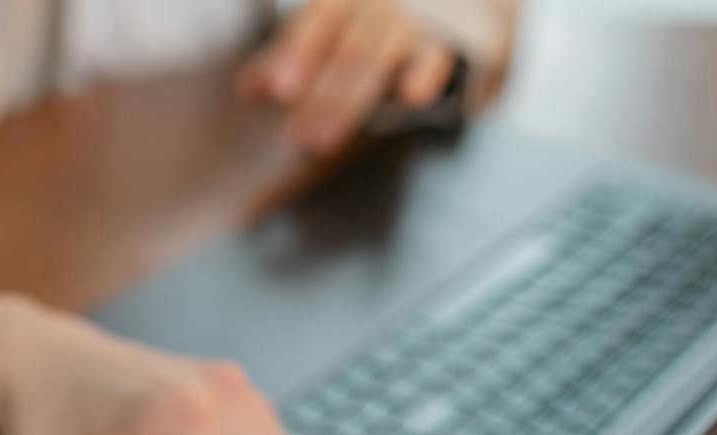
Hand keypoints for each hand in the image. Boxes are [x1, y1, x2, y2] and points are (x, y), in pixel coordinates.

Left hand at [237, 0, 458, 153]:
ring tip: (325, 138)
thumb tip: (248, 89)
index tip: (280, 90)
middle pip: (351, 48)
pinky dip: (429, 72)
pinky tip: (413, 96)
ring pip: (386, 54)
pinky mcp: (468, 36)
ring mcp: (426, 15)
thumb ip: (296, 52)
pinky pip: (445, 55)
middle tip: (300, 139)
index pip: (320, 19)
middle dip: (325, 96)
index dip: (298, 52)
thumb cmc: (389, 8)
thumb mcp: (342, 17)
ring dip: (354, 97)